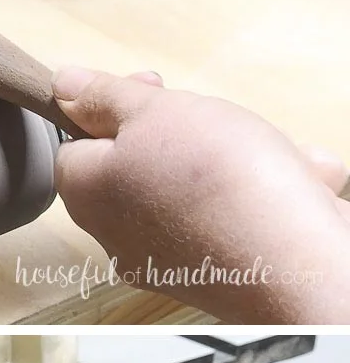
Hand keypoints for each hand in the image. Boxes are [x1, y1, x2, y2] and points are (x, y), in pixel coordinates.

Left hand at [51, 68, 349, 322]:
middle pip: (138, 166)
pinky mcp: (211, 276)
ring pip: (193, 191)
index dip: (111, 110)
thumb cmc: (214, 179)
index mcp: (86, 194)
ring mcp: (162, 260)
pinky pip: (229, 221)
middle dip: (186, 133)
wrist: (291, 263)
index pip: (76, 145)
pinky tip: (300, 184)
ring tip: (277, 154)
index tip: (154, 88)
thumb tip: (61, 86)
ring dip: (240, 160)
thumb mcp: (153, 112)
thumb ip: (106, 98)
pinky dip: (263, 195)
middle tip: (218, 120)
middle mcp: (114, 235)